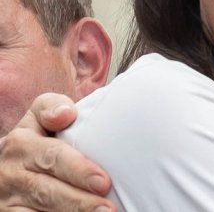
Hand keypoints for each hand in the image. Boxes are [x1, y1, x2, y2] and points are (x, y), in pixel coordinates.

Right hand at [0, 93, 114, 210]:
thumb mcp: (37, 118)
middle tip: (107, 209)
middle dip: (79, 202)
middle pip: (47, 191)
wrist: (5, 169)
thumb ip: (52, 107)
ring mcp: (6, 201)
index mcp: (20, 144)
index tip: (103, 182)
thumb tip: (65, 114)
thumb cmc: (36, 141)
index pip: (52, 157)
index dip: (79, 170)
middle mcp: (10, 174)